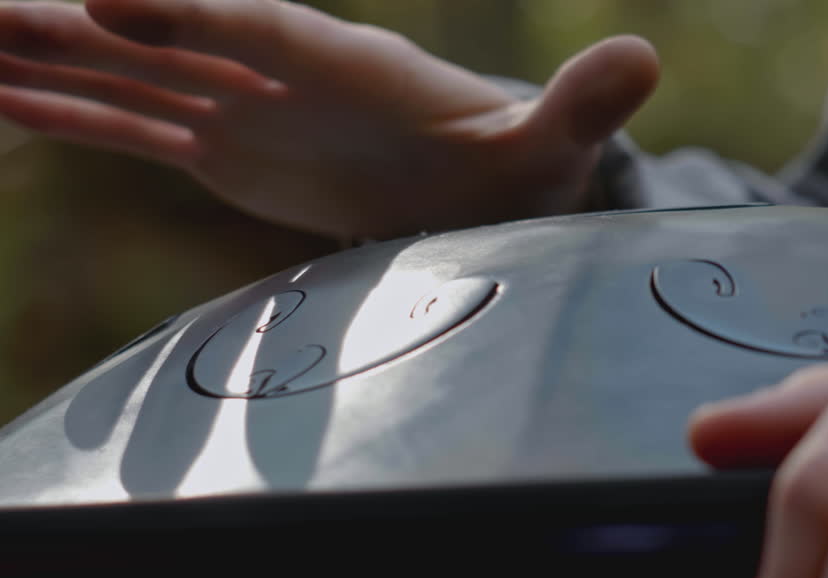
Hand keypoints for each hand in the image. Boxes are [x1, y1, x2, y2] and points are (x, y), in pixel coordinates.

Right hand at [0, 0, 658, 237]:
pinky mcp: (224, 145)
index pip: (247, 24)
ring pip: (125, 76)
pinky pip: (131, 127)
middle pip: (158, 34)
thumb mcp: (550, 144)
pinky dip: (68, 115)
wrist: (484, 189)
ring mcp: (240, 104)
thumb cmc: (515, 164)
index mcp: (340, 60)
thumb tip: (643, 59)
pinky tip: (6, 102)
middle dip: (69, 23)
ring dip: (45, 64)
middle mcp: (275, 69)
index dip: (178, 9)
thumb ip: (578, 105)